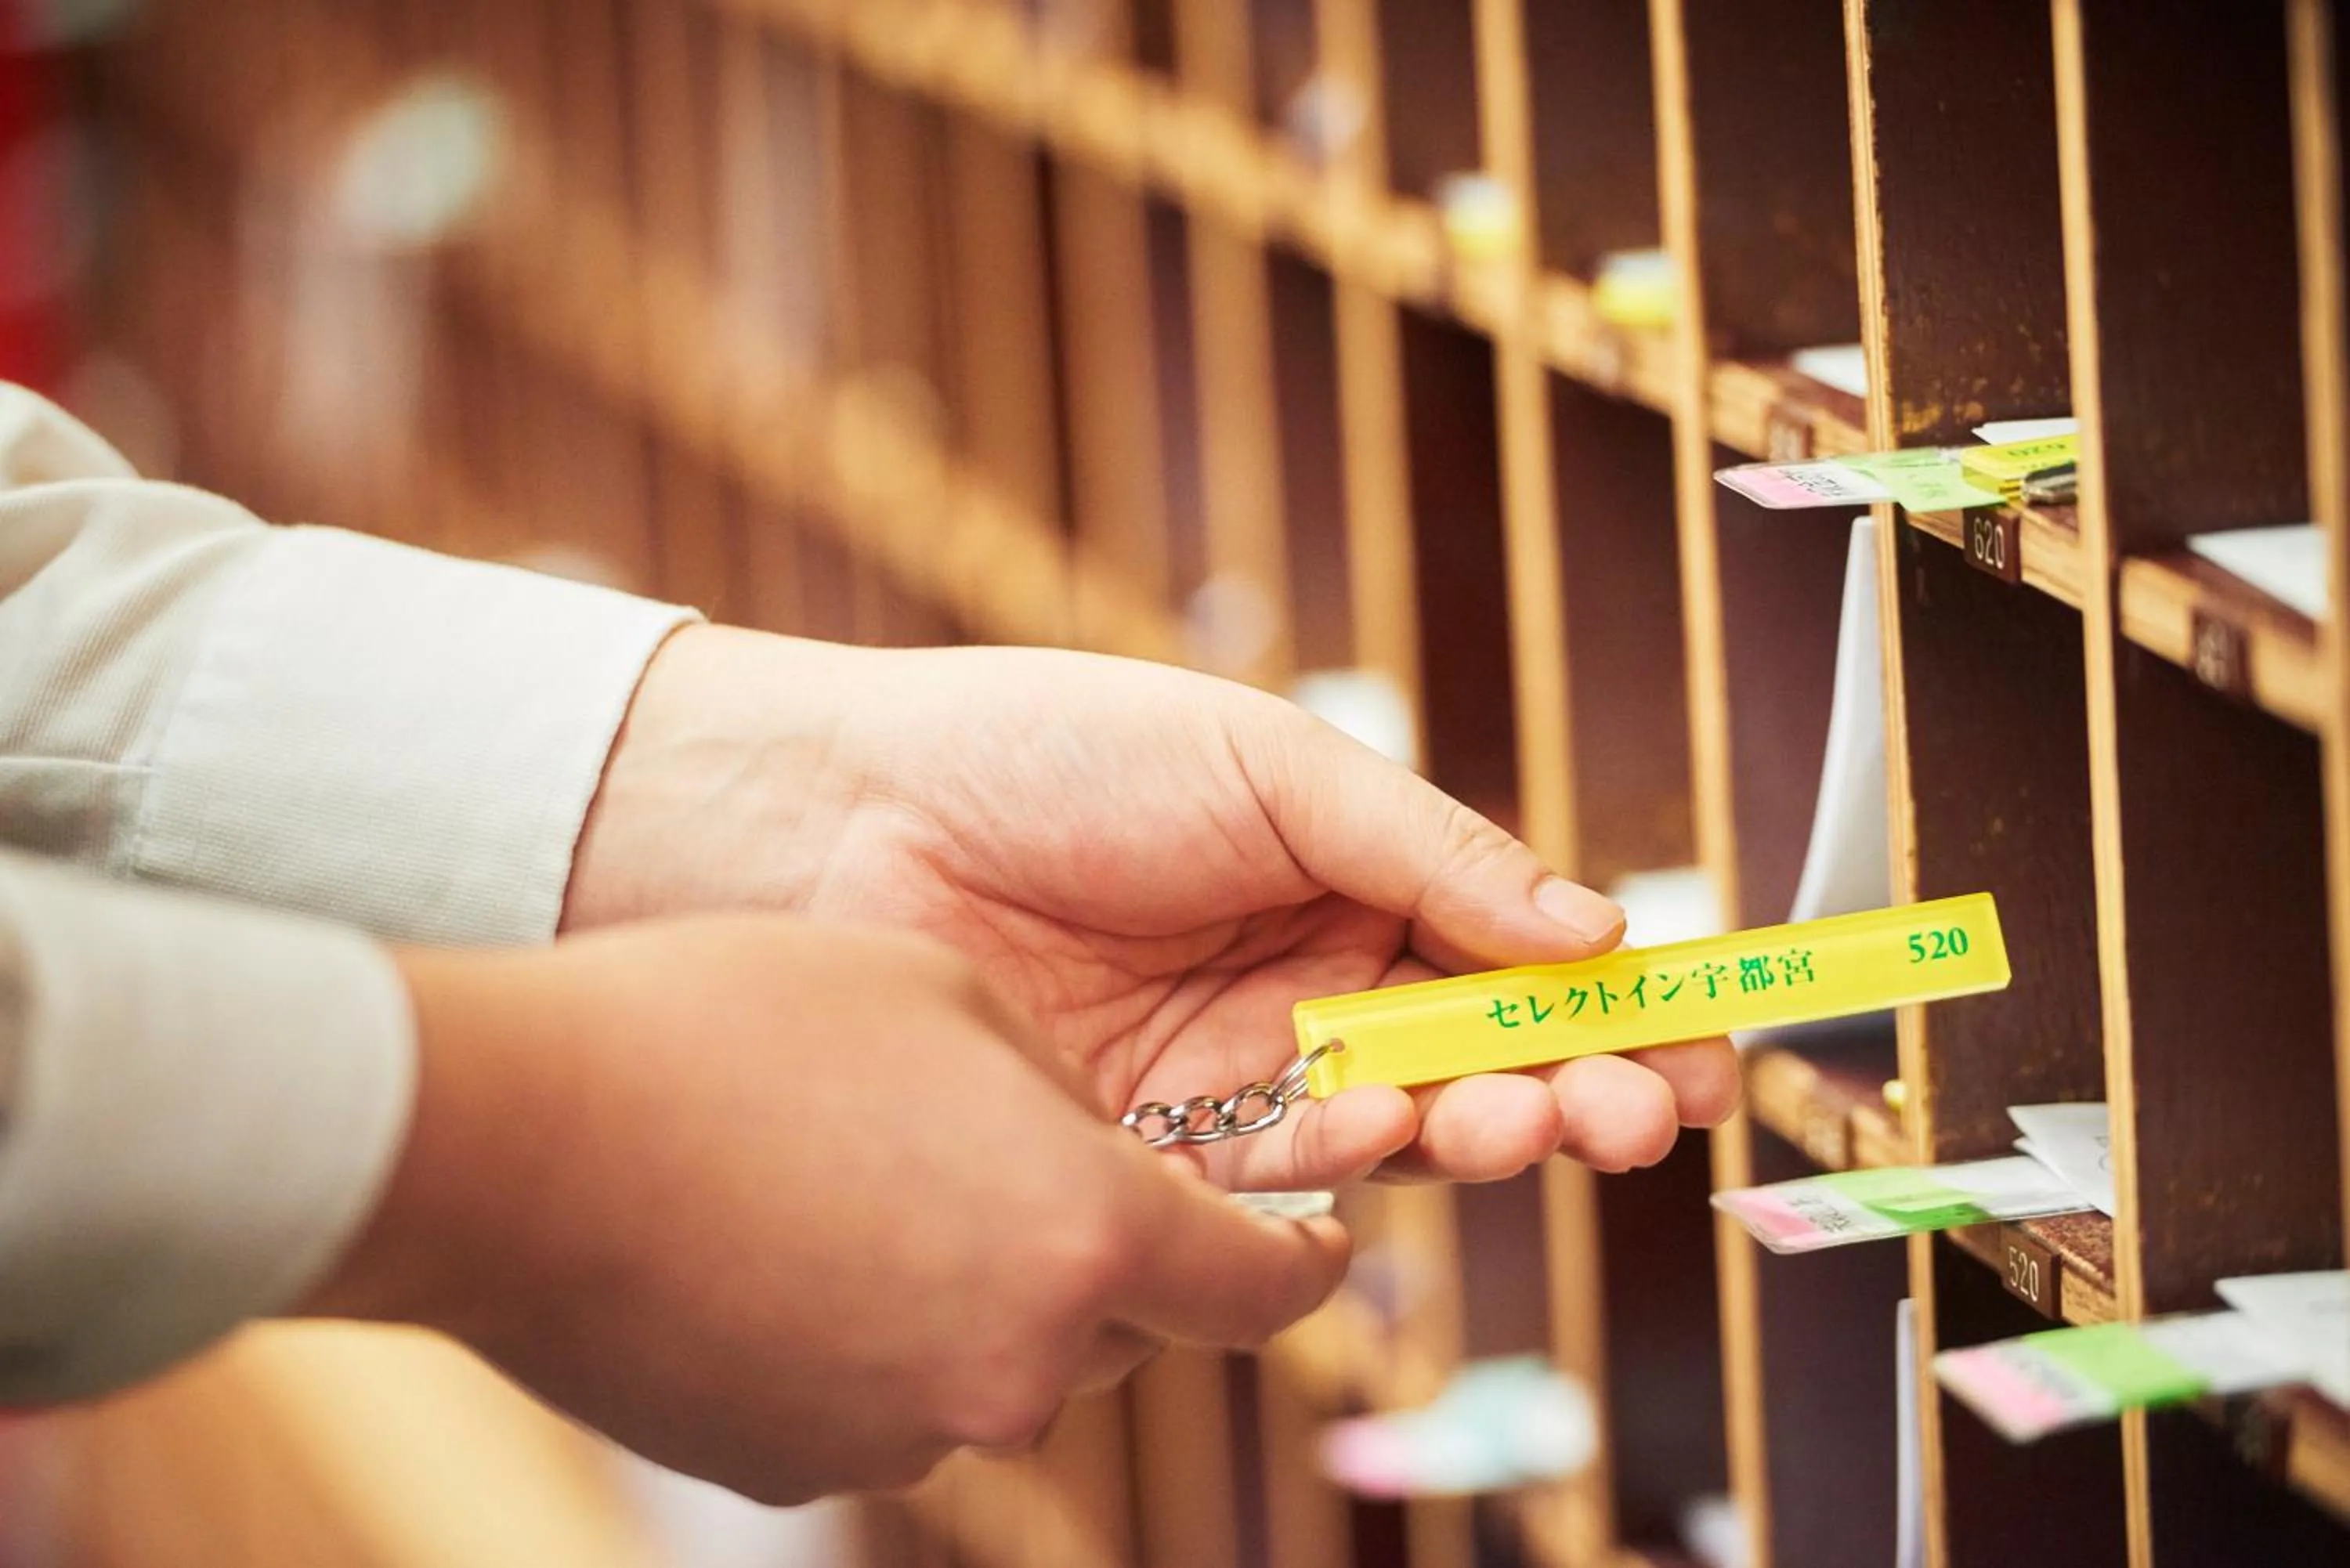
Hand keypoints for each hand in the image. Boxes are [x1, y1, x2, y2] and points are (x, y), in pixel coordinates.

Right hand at [303, 916, 1346, 1503]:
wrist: (517, 1140)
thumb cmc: (741, 1027)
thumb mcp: (954, 999)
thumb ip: (1068, 1091)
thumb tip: (1094, 1149)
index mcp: (1089, 1234)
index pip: (1268, 1287)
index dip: (1300, 1256)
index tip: (1307, 1232)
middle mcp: (1024, 1365)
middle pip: (1129, 1323)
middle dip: (1114, 1254)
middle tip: (1049, 1169)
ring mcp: (909, 1433)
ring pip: (1011, 1363)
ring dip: (991, 1292)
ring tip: (890, 1186)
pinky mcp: (803, 1468)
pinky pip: (900, 1396)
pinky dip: (891, 1338)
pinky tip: (808, 1247)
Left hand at [565, 629, 1741, 1191]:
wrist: (848, 819)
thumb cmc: (1053, 751)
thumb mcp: (1268, 765)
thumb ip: (1432, 850)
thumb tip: (1593, 928)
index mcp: (1348, 877)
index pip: (1516, 954)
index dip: (1615, 1003)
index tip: (1705, 1040)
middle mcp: (1306, 983)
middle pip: (1480, 1058)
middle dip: (1573, 1089)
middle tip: (1638, 1111)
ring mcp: (1235, 1073)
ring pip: (1400, 1132)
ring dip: (1480, 1129)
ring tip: (1518, 1114)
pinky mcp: (1157, 1149)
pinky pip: (1283, 1185)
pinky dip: (1349, 1165)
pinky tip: (1383, 1130)